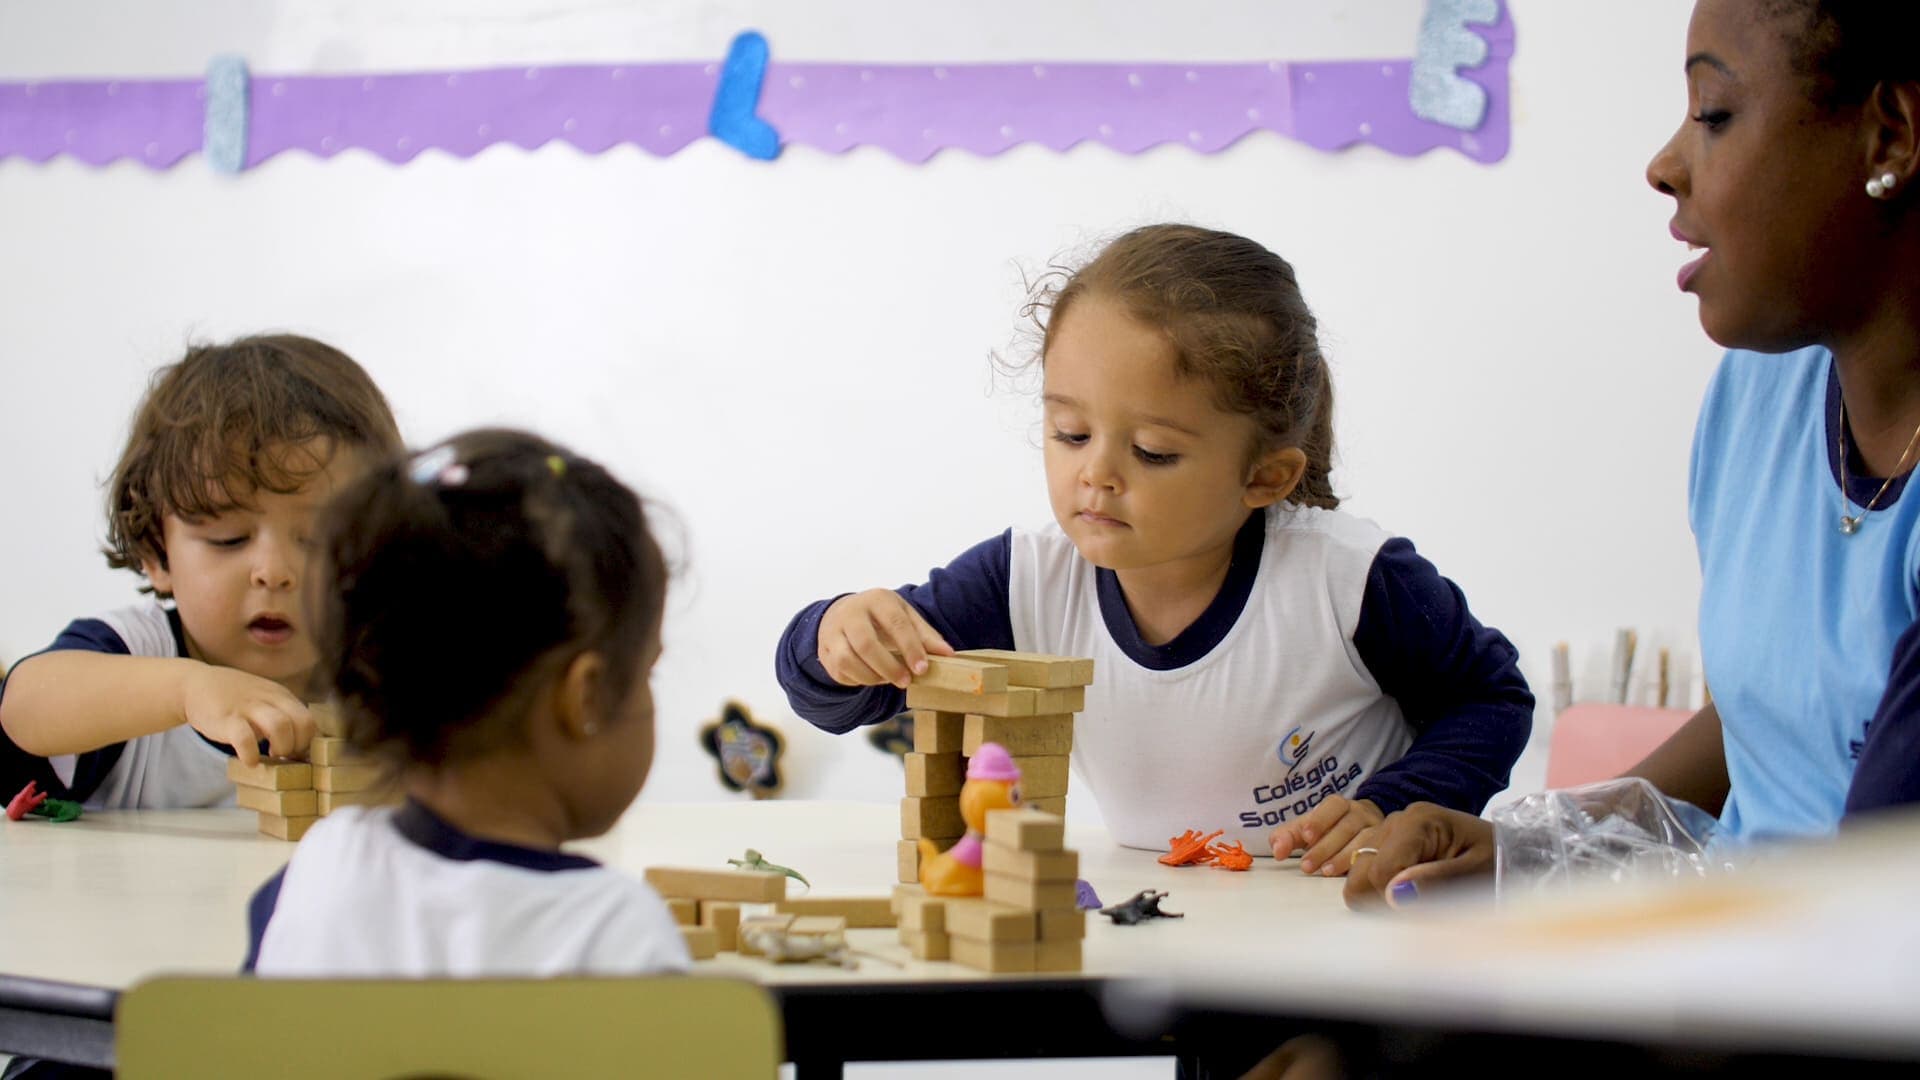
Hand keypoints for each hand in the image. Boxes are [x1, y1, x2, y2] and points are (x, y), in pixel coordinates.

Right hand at [179, 664, 313, 765]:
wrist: (194, 684)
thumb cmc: (234, 699)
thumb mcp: (264, 700)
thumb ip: (281, 716)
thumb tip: (299, 747)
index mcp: (281, 696)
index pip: (310, 720)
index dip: (307, 742)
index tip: (296, 754)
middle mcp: (269, 699)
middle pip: (303, 722)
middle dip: (299, 745)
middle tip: (284, 756)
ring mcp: (248, 707)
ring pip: (280, 726)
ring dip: (281, 748)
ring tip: (270, 756)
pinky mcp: (226, 718)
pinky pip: (245, 738)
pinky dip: (251, 754)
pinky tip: (249, 761)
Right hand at [816, 589, 952, 688]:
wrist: (843, 613)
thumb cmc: (882, 617)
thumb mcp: (906, 617)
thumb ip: (926, 636)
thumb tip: (949, 656)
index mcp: (877, 599)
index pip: (895, 623)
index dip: (910, 648)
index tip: (923, 669)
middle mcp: (851, 612)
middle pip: (866, 644)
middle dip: (888, 667)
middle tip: (906, 681)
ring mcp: (833, 631)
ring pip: (848, 660)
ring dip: (872, 676)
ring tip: (888, 679)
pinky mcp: (824, 651)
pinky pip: (839, 672)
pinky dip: (858, 680)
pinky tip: (871, 677)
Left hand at [1267, 795, 1382, 875]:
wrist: (1365, 830)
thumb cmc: (1330, 831)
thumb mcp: (1308, 830)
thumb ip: (1288, 836)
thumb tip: (1277, 850)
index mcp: (1339, 805)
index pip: (1332, 806)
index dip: (1319, 820)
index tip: (1306, 837)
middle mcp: (1361, 813)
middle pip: (1345, 827)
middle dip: (1324, 847)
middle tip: (1307, 865)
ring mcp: (1377, 829)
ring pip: (1364, 840)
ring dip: (1343, 857)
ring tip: (1325, 871)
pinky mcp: (1387, 847)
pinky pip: (1378, 854)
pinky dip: (1362, 865)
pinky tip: (1350, 876)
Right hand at [1342, 802, 1496, 910]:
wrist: (1510, 850)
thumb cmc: (1498, 860)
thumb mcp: (1476, 872)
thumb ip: (1437, 882)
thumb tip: (1394, 896)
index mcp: (1417, 821)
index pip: (1379, 871)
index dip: (1393, 901)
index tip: (1424, 911)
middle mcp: (1395, 821)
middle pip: (1362, 874)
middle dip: (1384, 899)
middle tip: (1424, 905)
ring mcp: (1386, 832)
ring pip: (1358, 876)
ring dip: (1382, 897)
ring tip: (1421, 897)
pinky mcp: (1385, 845)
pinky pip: (1365, 874)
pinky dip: (1381, 892)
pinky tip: (1409, 892)